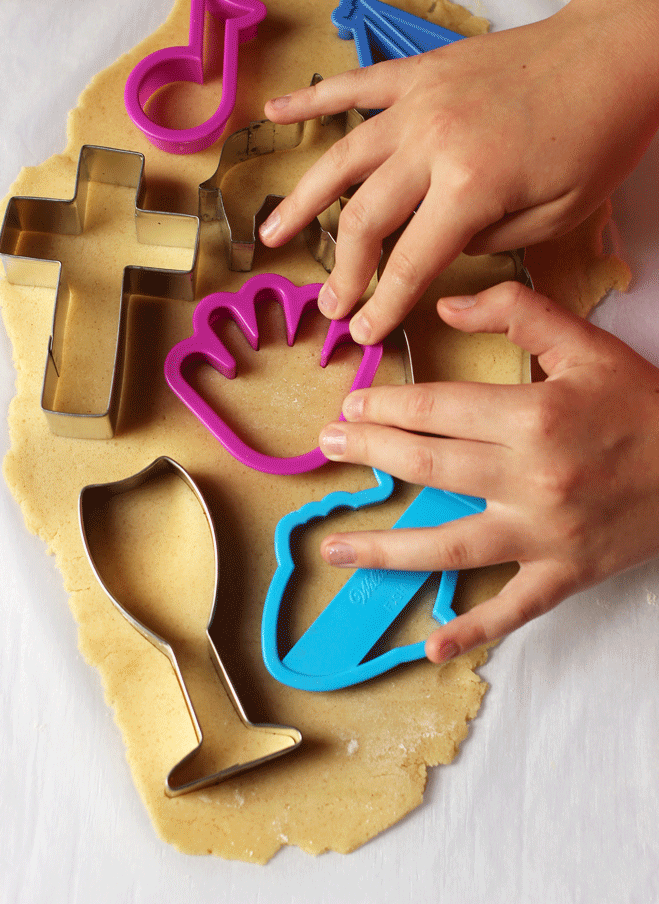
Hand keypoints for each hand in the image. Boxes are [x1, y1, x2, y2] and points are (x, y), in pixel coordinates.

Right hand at [260, 0, 658, 345]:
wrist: (615, 50)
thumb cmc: (599, 134)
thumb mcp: (560, 213)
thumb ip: (491, 241)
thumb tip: (442, 246)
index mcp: (471, 187)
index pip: (410, 263)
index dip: (381, 306)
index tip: (362, 334)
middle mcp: (432, 144)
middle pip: (364, 220)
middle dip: (342, 272)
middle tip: (328, 306)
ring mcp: (419, 102)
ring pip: (341, 159)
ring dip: (302, 202)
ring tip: (272, 236)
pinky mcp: (420, 70)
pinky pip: (354, 85)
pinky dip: (311, 98)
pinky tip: (275, 111)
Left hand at [316, 282, 658, 660]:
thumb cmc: (644, 404)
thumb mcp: (586, 344)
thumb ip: (517, 312)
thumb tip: (445, 308)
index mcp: (534, 417)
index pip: (438, 408)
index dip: (387, 406)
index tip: (353, 405)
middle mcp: (532, 478)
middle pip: (431, 466)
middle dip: (370, 454)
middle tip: (327, 447)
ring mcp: (546, 534)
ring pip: (450, 545)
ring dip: (386, 549)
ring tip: (335, 550)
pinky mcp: (565, 573)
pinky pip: (513, 608)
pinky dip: (473, 630)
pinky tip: (430, 646)